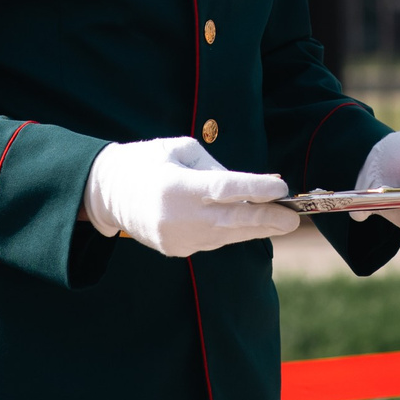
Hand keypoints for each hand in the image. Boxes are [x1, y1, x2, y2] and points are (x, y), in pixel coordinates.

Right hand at [83, 136, 300, 257]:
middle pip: (232, 220)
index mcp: (175, 185)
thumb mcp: (178, 149)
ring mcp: (177, 238)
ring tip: (281, 221)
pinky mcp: (177, 250)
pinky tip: (249, 224)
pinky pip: (213, 240)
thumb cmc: (147, 161)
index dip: (255, 189)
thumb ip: (214, 168)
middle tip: (293, 218)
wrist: (107, 193)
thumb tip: (250, 187)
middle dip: (266, 219)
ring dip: (255, 228)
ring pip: (227, 235)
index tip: (281, 188)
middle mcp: (177, 216)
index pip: (224, 189)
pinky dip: (232, 232)